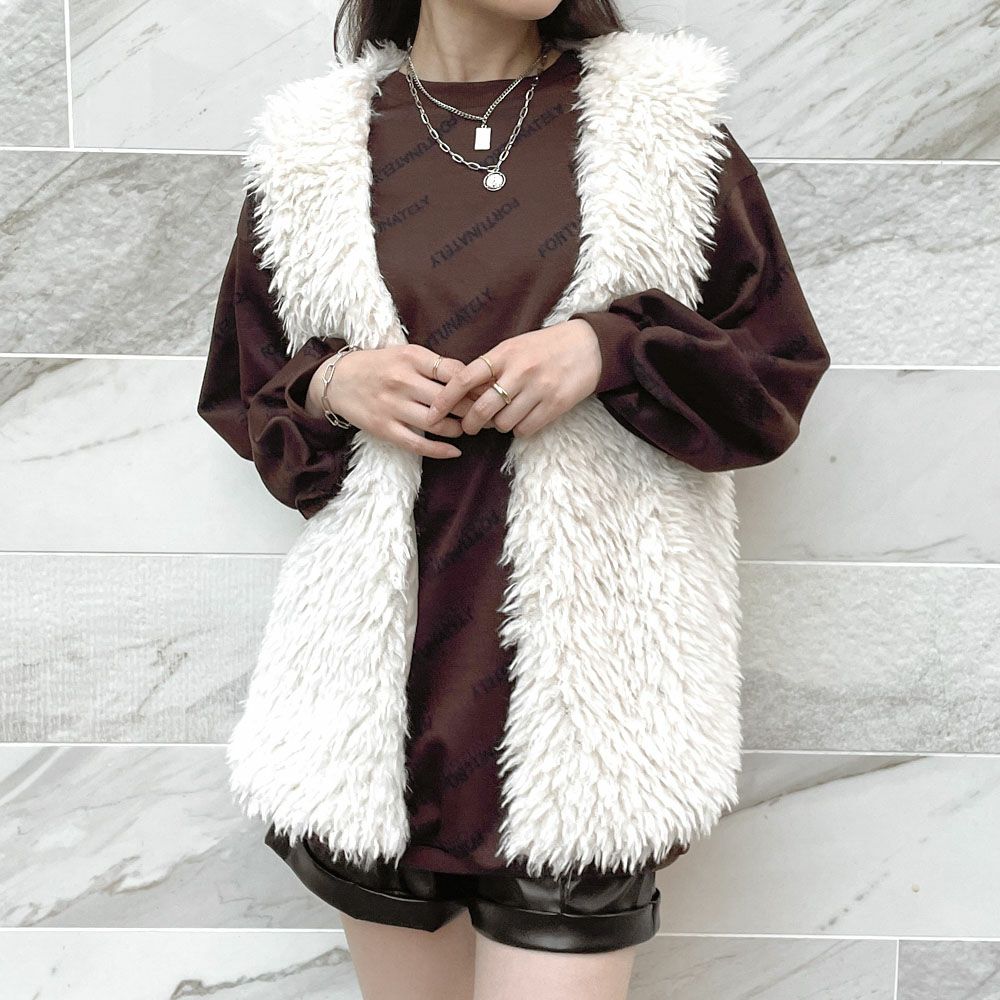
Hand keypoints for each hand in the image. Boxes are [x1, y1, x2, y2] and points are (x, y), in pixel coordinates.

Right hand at [306, 343, 482, 458]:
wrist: (337, 380)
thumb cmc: (380, 366)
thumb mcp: (406, 354)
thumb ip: (436, 365)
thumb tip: (474, 380)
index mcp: (411, 358)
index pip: (455, 373)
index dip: (476, 386)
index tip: (488, 394)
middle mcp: (402, 381)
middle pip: (450, 400)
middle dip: (473, 410)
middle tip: (485, 416)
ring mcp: (392, 406)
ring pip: (437, 423)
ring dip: (458, 429)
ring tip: (466, 428)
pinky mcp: (384, 428)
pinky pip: (418, 443)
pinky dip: (441, 450)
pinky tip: (455, 451)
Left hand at [424, 319, 602, 436]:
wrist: (588, 347)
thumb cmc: (544, 348)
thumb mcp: (513, 348)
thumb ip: (489, 368)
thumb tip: (462, 396)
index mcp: (504, 354)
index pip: (464, 379)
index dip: (444, 399)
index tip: (432, 414)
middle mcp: (519, 371)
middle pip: (482, 408)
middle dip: (470, 423)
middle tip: (468, 426)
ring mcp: (538, 389)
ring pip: (503, 424)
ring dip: (498, 426)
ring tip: (503, 417)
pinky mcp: (555, 405)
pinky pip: (525, 429)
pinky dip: (519, 429)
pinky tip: (523, 418)